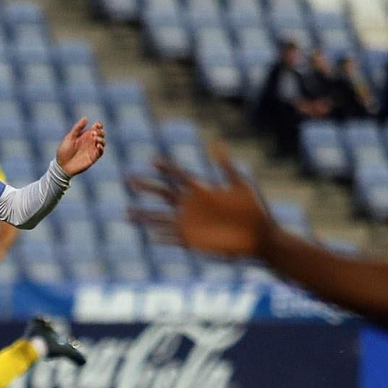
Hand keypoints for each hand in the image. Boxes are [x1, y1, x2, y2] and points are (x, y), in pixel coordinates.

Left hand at [55, 117, 105, 175]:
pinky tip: (97, 145)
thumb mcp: (70, 137)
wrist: (62, 165)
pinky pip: (101, 152)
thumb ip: (78, 128)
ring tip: (95, 139)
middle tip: (93, 133)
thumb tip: (86, 118)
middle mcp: (90, 142)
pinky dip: (101, 148)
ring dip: (101, 139)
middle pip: (101, 134)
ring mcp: (92, 150)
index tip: (97, 125)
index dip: (99, 125)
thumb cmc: (64, 151)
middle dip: (100, 132)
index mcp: (85, 135)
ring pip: (103, 142)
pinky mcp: (93, 158)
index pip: (96, 128)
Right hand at [131, 144, 275, 258]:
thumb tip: (218, 145)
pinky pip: (173, 239)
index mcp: (202, 191)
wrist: (261, 237)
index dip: (165, 168)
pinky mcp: (194, 242)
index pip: (178, 176)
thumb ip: (227, 167)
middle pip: (163, 194)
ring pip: (161, 219)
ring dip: (144, 216)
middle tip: (129, 179)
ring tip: (126, 214)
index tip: (151, 160)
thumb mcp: (242, 185)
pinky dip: (163, 237)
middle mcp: (193, 206)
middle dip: (146, 187)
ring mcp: (191, 224)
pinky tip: (151, 236)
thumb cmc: (255, 210)